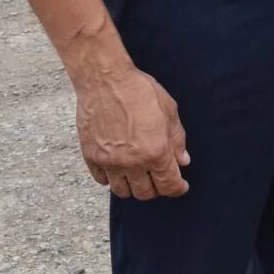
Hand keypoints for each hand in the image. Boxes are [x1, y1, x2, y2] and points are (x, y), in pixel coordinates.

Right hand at [73, 63, 190, 199]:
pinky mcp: (91, 156)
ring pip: (122, 191)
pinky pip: (102, 180)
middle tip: (159, 177)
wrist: (105, 80)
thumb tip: (182, 161)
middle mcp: (132, 162)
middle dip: (156, 188)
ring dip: (133, 187)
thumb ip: (177, 140)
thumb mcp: (169, 111)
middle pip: (145, 193)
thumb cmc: (140, 90)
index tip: (180, 185)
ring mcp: (109, 162)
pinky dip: (111, 179)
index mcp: (156, 152)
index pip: (169, 185)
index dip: (178, 188)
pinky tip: (118, 168)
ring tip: (138, 176)